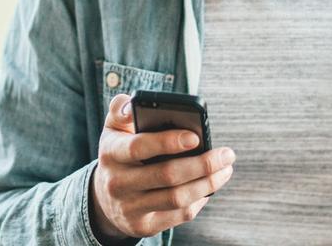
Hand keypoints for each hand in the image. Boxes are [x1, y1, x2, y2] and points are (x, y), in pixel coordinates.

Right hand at [88, 93, 235, 240]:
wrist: (104, 197)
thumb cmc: (120, 152)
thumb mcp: (114, 128)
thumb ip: (122, 109)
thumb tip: (133, 105)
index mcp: (111, 152)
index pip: (139, 147)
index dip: (168, 142)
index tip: (196, 137)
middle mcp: (117, 183)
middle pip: (166, 175)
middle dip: (203, 164)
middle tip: (227, 154)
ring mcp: (129, 208)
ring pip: (177, 198)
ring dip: (208, 183)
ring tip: (225, 169)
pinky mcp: (143, 226)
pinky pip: (178, 215)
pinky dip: (199, 200)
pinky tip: (210, 187)